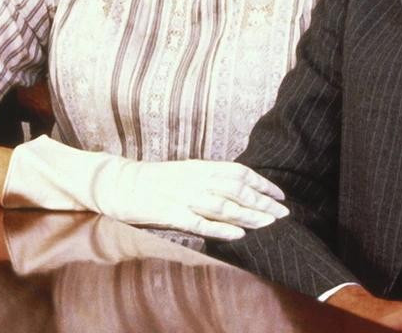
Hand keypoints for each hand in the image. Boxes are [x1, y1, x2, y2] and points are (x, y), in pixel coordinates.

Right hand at [1, 135, 288, 239]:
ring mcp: (182, 196)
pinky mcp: (169, 213)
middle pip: (236, 190)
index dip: (262, 184)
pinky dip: (220, 228)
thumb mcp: (183, 171)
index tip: (280, 196)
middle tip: (284, 214)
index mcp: (198, 166)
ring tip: (270, 224)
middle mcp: (194, 178)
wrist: (117, 183)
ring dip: (249, 215)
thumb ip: (208, 177)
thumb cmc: (152, 179)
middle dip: (262, 202)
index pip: (238, 172)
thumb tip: (237, 186)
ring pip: (222, 205)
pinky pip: (199, 222)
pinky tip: (238, 234)